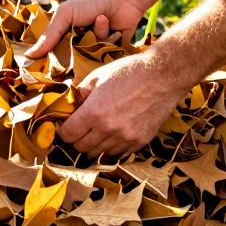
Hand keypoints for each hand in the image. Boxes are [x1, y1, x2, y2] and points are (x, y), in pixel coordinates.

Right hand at [26, 0, 147, 58]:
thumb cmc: (91, 1)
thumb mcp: (66, 15)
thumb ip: (50, 36)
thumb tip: (29, 55)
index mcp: (65, 36)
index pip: (55, 55)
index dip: (53, 59)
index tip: (49, 64)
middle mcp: (80, 44)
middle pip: (74, 62)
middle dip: (79, 49)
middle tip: (82, 36)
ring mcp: (96, 49)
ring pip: (93, 58)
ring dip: (98, 36)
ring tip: (101, 19)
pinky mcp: (113, 52)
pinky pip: (108, 57)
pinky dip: (111, 39)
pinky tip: (114, 27)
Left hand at [59, 51, 190, 156]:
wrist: (162, 76)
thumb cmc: (128, 72)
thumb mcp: (97, 76)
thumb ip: (80, 94)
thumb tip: (70, 106)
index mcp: (94, 112)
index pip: (68, 134)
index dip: (63, 131)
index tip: (65, 126)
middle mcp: (108, 129)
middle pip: (81, 148)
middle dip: (76, 140)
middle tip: (78, 130)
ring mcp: (125, 138)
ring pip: (99, 153)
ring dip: (94, 145)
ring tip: (96, 132)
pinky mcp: (139, 141)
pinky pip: (118, 153)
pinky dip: (112, 147)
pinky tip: (113, 133)